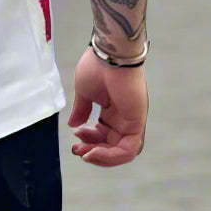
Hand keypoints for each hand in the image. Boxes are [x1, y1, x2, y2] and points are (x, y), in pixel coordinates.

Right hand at [67, 47, 147, 166]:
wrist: (109, 53)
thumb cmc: (97, 65)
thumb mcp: (84, 91)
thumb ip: (81, 109)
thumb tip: (74, 125)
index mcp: (111, 109)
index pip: (103, 133)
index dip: (89, 140)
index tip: (75, 137)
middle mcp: (123, 116)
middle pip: (111, 145)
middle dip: (93, 150)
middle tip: (77, 150)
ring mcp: (131, 119)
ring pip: (121, 151)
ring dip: (102, 157)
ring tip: (85, 154)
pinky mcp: (137, 121)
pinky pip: (129, 148)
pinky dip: (112, 156)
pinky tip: (94, 152)